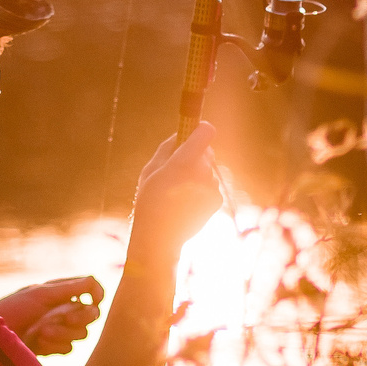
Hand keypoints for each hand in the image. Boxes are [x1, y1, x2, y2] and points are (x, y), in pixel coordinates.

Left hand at [0, 276, 103, 355]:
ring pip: (82, 333)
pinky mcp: (55, 347)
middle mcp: (64, 309)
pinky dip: (54, 344)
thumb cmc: (14, 309)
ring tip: (40, 330)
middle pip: (92, 314)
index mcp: (61, 291)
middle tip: (64, 317)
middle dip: (80, 317)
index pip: (91, 289)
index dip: (97, 294)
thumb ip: (68, 288)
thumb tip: (93, 280)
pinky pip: (69, 347)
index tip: (94, 300)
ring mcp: (61, 329)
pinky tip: (38, 342)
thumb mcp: (40, 294)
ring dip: (62, 332)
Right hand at [130, 123, 222, 258]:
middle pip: (207, 151)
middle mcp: (202, 172)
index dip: (200, 128)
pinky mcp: (217, 200)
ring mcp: (212, 187)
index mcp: (184, 161)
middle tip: (177, 167)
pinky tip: (186, 202)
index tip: (193, 131)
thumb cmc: (150, 200)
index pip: (205, 132)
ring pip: (208, 169)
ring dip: (197, 173)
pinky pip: (210, 185)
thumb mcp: (150, 169)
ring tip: (177, 191)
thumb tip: (180, 134)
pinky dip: (201, 189)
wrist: (160, 236)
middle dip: (195, 154)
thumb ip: (168, 148)